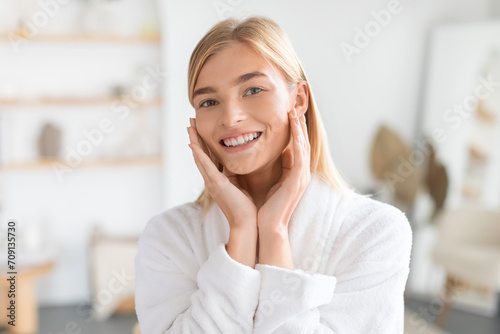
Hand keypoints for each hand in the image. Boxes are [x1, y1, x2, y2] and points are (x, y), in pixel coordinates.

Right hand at [187, 118, 257, 227]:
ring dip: (194, 141)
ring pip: (200, 158)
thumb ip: (236, 175)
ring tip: (190, 127)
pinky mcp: (216, 185)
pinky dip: (198, 155)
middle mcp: (211, 180)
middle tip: (190, 122)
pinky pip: (206, 167)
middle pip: (200, 155)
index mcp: (218, 179)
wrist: (247, 223)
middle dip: (195, 138)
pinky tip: (193, 144)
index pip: (209, 157)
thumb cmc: (246, 208)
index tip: (200, 129)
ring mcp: (212, 182)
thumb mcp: (241, 186)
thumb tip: (239, 164)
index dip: (203, 143)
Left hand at [257, 108, 310, 231]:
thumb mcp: (271, 181)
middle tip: (294, 108)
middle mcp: (301, 173)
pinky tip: (295, 132)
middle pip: (303, 143)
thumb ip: (275, 168)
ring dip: (300, 130)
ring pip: (303, 147)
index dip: (295, 130)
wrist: (268, 226)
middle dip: (299, 125)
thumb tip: (273, 154)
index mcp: (294, 173)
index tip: (289, 115)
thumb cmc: (266, 207)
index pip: (297, 146)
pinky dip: (298, 143)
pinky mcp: (298, 181)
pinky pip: (300, 157)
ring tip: (295, 113)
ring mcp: (302, 177)